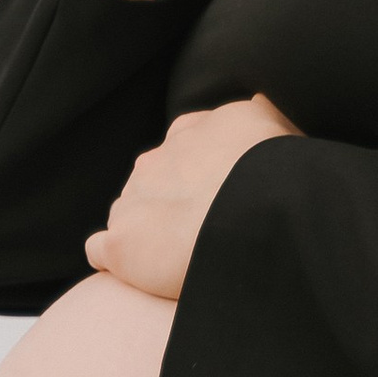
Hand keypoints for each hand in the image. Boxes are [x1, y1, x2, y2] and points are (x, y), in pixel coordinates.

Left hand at [88, 97, 298, 301]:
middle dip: (172, 206)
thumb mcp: (271, 122)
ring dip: (147, 235)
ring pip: (128, 215)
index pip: (182, 149)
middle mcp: (155, 161)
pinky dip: (116, 261)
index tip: (220, 196)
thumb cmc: (276, 173)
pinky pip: (101, 250)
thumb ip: (256, 116)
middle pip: (153, 183)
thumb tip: (257, 103)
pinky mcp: (120, 245)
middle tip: (207, 233)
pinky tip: (140, 273)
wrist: (257, 216)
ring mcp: (133, 201)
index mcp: (190, 132)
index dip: (199, 176)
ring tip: (181, 260)